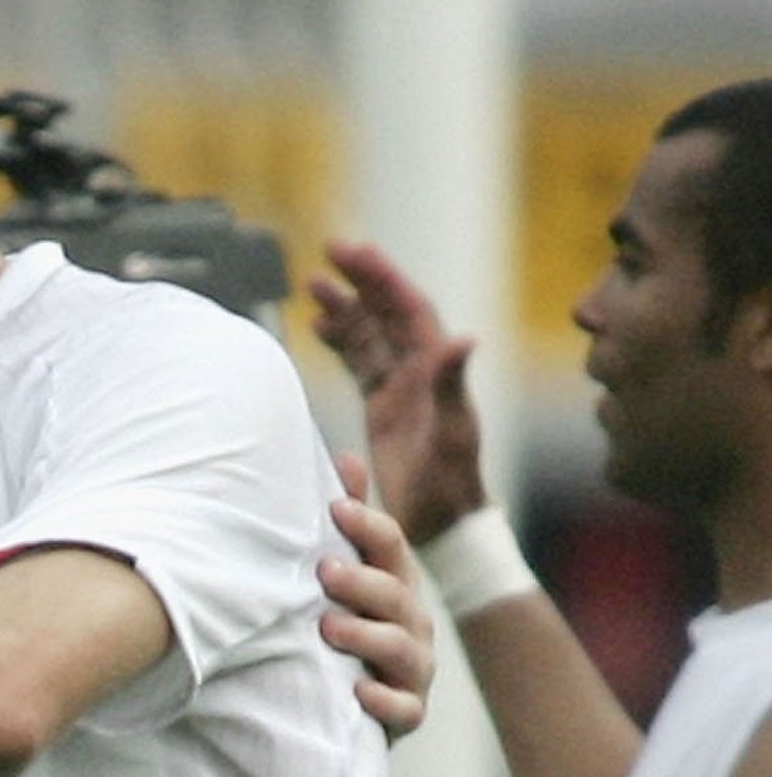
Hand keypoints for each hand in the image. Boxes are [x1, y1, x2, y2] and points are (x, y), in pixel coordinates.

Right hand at [310, 239, 488, 543]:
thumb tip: (465, 338)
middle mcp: (420, 373)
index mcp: (435, 372)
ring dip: (345, 308)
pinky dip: (341, 342)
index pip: (408, 311)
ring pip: (370, 334)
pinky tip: (318, 327)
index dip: (382, 279)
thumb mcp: (453, 437)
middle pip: (387, 313)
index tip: (353, 253)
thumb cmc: (450, 486)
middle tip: (329, 251)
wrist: (443, 525)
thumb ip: (454, 388)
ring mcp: (400, 389)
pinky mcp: (383, 408)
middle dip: (360, 280)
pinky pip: (359, 363)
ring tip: (312, 285)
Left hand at [321, 454, 435, 740]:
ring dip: (367, 637)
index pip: (390, 547)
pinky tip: (358, 691)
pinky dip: (383, 700)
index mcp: (392, 582)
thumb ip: (348, 520)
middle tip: (324, 572)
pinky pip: (403, 709)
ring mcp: (411, 668)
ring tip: (329, 627)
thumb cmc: (346, 621)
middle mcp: (409, 622)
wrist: (344, 701)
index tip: (336, 508)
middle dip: (363, 583)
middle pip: (396, 595)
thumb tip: (346, 456)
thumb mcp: (346, 569)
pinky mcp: (406, 711)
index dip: (368, 526)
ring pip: (402, 650)